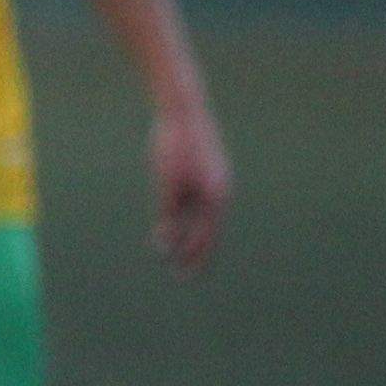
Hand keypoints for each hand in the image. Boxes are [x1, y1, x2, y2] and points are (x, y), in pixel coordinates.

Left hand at [150, 97, 229, 272]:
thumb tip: (165, 245)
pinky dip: (188, 217)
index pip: (206, 239)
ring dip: (188, 235)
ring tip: (173, 252)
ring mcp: (216, 181)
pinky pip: (199, 202)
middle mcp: (220, 192)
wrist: (183, 109)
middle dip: (193, 252)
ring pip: (202, 217)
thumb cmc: (173, 145)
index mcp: (215, 197)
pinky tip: (176, 224)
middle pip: (207, 231)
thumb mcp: (166, 183)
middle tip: (180, 274)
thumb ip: (168, 214)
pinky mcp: (207, 172)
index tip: (184, 277)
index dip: (195, 259)